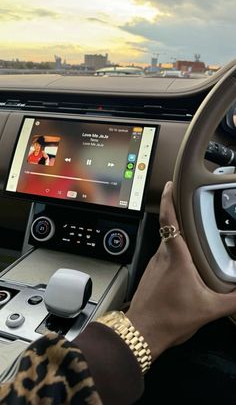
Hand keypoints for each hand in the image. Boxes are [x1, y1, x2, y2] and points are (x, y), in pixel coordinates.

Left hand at [126, 181, 235, 361]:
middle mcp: (162, 255)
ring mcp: (155, 263)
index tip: (171, 184)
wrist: (142, 331)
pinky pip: (164, 252)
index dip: (169, 199)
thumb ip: (234, 299)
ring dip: (177, 231)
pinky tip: (185, 257)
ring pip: (166, 240)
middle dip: (179, 211)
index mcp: (176, 257)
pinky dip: (174, 247)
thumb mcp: (208, 309)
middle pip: (169, 226)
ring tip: (193, 228)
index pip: (169, 220)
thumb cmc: (169, 318)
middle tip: (191, 201)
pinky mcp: (153, 272)